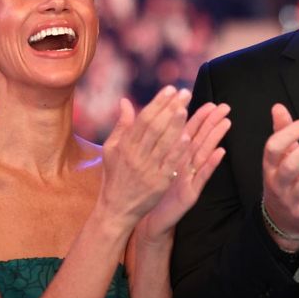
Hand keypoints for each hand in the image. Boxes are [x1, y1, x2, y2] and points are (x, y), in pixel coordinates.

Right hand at [97, 86, 191, 230]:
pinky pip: (169, 164)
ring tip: (186, 108)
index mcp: (124, 145)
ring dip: (175, 125)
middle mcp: (135, 156)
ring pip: (162, 143)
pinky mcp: (158, 184)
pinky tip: (187, 137)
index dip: (157, 103)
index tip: (170, 89)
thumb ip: (121, 125)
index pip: (143, 119)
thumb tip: (125, 101)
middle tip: (184, 93)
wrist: (117, 208)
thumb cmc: (115, 176)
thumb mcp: (111, 149)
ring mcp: (147, 170)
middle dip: (170, 108)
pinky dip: (177, 151)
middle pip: (155, 127)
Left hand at [139, 102, 230, 242]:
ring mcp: (190, 178)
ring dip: (216, 138)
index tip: (210, 102)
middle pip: (200, 139)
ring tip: (226, 123)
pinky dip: (211, 164)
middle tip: (225, 107)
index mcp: (175, 155)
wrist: (147, 217)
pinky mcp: (191, 193)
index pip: (188, 132)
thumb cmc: (150, 189)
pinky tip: (221, 153)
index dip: (199, 117)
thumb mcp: (152, 163)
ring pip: (204, 154)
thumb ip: (155, 142)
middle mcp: (185, 165)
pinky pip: (202, 176)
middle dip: (212, 122)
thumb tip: (156, 120)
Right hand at [261, 104, 298, 250]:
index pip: (273, 148)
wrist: (282, 219)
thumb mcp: (279, 158)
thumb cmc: (284, 180)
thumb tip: (278, 107)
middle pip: (290, 166)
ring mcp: (291, 201)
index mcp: (270, 167)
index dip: (289, 134)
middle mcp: (277, 184)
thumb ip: (281, 132)